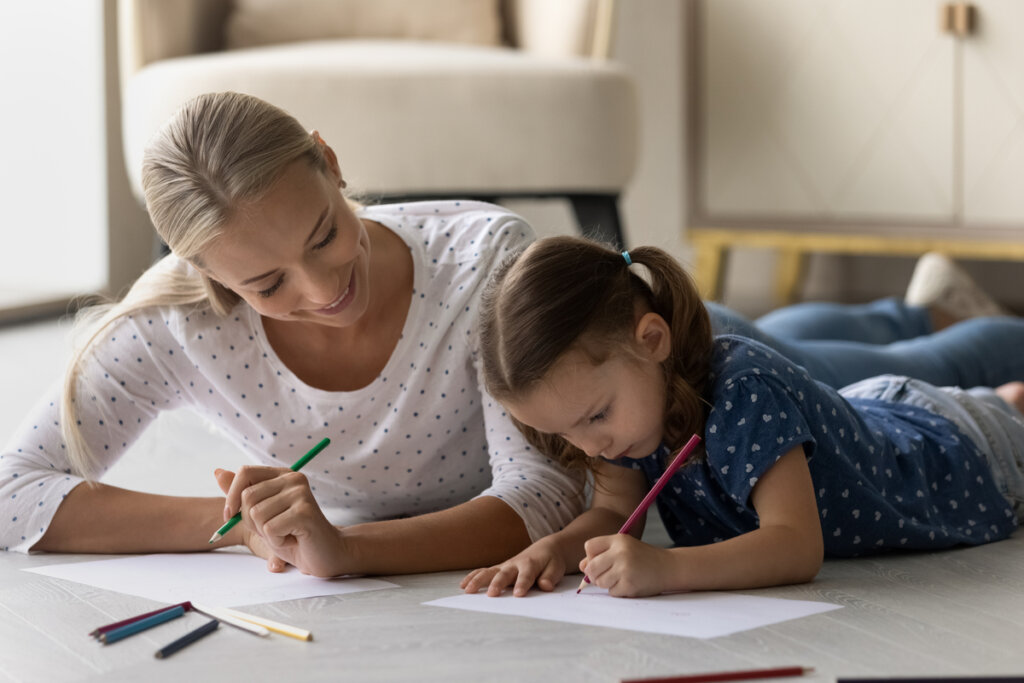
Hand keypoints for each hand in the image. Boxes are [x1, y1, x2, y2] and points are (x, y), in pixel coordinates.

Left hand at [215, 466, 345, 576]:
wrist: (324, 555)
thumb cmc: (292, 536)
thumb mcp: (261, 515)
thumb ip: (241, 495)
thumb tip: (217, 472)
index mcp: (282, 475)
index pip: (245, 472)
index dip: (231, 496)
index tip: (231, 516)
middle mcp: (293, 479)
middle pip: (247, 496)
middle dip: (250, 521)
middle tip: (272, 529)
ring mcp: (300, 494)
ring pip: (256, 514)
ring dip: (265, 533)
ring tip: (285, 533)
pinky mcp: (305, 512)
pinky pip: (270, 529)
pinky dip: (276, 541)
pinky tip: (293, 539)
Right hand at [460, 537, 567, 596]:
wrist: (545, 550)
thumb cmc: (550, 561)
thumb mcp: (556, 568)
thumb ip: (550, 577)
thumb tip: (545, 586)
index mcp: (530, 564)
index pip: (526, 575)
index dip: (522, 584)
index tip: (518, 594)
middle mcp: (514, 564)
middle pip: (504, 574)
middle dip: (497, 583)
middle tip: (492, 594)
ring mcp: (504, 567)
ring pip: (489, 572)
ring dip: (478, 580)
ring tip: (468, 590)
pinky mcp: (498, 570)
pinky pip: (483, 572)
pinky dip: (473, 577)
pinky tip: (463, 585)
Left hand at [579, 534, 670, 597]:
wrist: (669, 567)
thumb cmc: (643, 557)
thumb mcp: (623, 548)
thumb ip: (601, 554)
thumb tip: (581, 566)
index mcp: (618, 540)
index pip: (589, 547)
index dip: (591, 556)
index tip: (601, 560)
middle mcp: (621, 552)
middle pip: (591, 567)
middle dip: (595, 574)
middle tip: (607, 574)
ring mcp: (625, 569)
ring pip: (600, 582)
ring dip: (607, 584)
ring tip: (621, 578)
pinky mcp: (630, 585)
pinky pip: (612, 592)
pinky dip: (618, 591)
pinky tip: (630, 584)